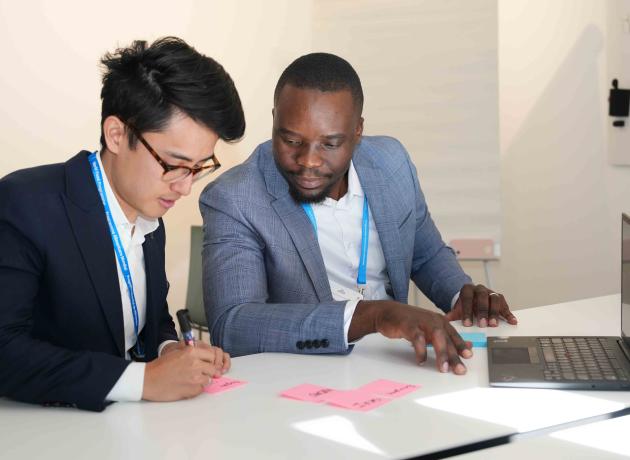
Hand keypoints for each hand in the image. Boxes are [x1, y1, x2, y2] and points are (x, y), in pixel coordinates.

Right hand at [142, 343, 230, 400]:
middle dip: (207, 371)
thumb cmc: (160, 366)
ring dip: (202, 380)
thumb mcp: (177, 351)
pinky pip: (201, 389)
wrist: (148, 380)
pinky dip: (196, 388)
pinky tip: (186, 386)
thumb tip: (204, 353)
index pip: (212, 355)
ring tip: (191, 379)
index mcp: (191, 352)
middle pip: (213, 368)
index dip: (209, 360)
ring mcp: (195, 378)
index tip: (205, 363)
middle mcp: (195, 364)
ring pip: (208, 379)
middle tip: (199, 372)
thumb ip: (192, 351)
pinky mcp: (192, 390)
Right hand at [350, 300, 472, 374]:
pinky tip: (421, 360)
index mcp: (440, 321)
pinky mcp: (408, 325)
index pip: (454, 335)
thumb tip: (467, 346)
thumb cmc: (410, 323)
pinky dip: (420, 350)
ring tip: (443, 368)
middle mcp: (433, 320)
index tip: (468, 357)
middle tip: (459, 369)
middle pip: (447, 338)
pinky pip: (417, 338)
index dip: (462, 346)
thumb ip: (446, 338)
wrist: (388, 312)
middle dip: (454, 355)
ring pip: (436, 337)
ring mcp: (421, 322)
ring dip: (441, 353)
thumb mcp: (430, 329)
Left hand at [445, 284, 516, 326]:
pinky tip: (511, 321)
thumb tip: (442, 324)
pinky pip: (505, 304)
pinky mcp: (499, 298)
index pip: (467, 298)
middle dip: (482, 312)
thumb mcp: (456, 310)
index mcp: (467, 289)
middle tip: (482, 325)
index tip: (467, 324)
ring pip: (494, 298)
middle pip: (482, 297)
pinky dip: (508, 313)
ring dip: (495, 312)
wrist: (471, 300)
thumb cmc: (464, 307)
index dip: (467, 311)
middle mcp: (479, 289)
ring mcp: (490, 292)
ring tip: (494, 324)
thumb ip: (450, 316)